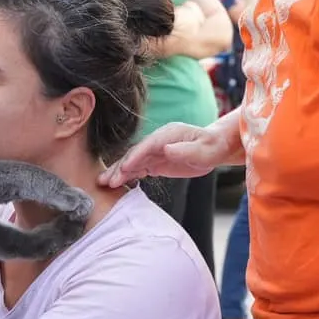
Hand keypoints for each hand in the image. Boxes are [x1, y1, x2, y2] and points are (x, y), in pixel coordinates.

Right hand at [99, 120, 237, 186]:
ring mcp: (155, 151)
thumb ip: (187, 150)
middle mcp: (158, 141)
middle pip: (135, 153)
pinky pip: (138, 168)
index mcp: (168, 134)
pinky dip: (127, 175)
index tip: (124, 168)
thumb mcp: (204, 150)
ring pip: (133, 161)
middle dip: (120, 166)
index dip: (135, 156)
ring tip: (104, 183)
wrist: (214, 147)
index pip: (147, 145)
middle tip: (107, 180)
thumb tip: (167, 150)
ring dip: (119, 172)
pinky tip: (117, 183)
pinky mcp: (155, 161)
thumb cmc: (212, 147)